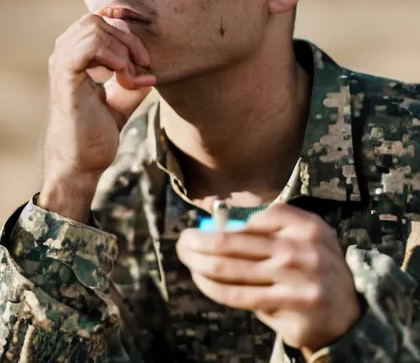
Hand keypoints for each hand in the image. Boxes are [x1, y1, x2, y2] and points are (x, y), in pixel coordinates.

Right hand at [39, 14, 155, 221]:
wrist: (81, 165)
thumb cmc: (95, 136)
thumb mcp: (120, 104)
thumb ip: (131, 83)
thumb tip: (149, 71)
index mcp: (76, 59)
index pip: (101, 23)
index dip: (127, 36)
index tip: (145, 63)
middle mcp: (65, 56)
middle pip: (99, 20)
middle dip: (129, 40)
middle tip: (143, 68)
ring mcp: (62, 64)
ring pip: (94, 27)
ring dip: (122, 50)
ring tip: (130, 78)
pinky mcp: (64, 77)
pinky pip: (89, 46)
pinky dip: (113, 56)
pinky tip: (122, 77)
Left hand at [176, 203, 360, 352]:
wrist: (348, 312)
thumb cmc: (312, 267)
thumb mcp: (304, 237)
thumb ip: (270, 228)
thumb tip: (217, 225)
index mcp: (306, 226)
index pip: (255, 218)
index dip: (222, 222)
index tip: (202, 228)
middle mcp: (302, 251)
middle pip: (233, 242)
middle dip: (198, 241)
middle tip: (181, 241)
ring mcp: (297, 281)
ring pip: (230, 269)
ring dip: (199, 263)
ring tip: (186, 258)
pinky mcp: (289, 309)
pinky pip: (239, 295)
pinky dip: (213, 286)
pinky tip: (201, 279)